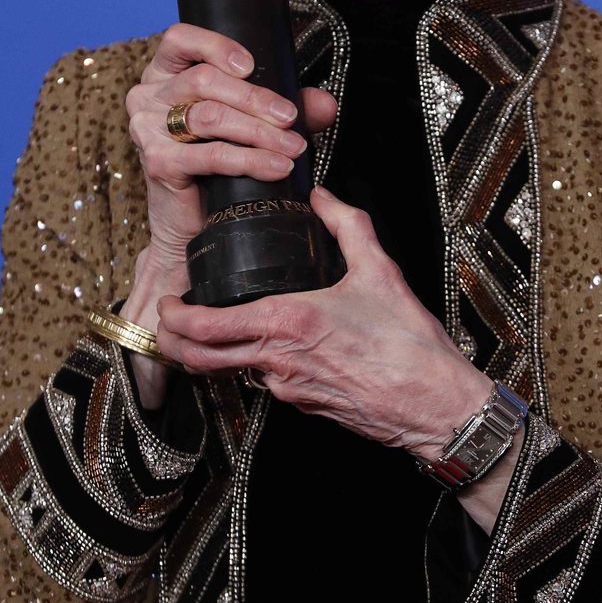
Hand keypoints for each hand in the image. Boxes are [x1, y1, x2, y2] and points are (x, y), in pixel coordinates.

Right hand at [120, 23, 335, 404]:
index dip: (215, 45)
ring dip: (259, 131)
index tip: (251, 64)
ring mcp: (147, 129)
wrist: (190, 224)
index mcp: (165, 74)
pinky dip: (248, 160)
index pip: (180, 39)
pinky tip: (276, 167)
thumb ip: (286, 108)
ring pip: (209, 115)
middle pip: (203, 80)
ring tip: (293, 147)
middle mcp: (149, 96)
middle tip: (292, 117)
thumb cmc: (217, 166)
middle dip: (256, 98)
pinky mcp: (157, 163)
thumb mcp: (253, 126)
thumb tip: (325, 103)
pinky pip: (209, 155)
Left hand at [156, 186, 492, 461]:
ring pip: (234, 372)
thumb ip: (347, 224)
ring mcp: (288, 389)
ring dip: (214, 353)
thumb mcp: (379, 270)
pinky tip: (268, 344)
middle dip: (175, 341)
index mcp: (286, 324)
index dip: (176, 316)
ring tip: (212, 328)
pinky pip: (267, 382)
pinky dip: (254, 364)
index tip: (168, 300)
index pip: (207, 327)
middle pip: (202, 359)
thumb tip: (323, 196)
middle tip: (168, 321)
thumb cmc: (408, 344)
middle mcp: (277, 362)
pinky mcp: (304, 406)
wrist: (433, 403)